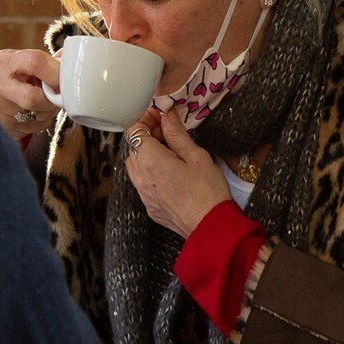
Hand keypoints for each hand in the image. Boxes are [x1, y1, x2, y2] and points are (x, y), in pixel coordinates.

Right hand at [0, 47, 62, 138]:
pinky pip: (32, 127)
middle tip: (57, 97)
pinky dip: (41, 122)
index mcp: (5, 60)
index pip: (35, 61)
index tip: (63, 81)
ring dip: (48, 111)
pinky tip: (36, 114)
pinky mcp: (2, 125)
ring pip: (34, 114)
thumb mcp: (25, 64)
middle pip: (32, 97)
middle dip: (50, 100)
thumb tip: (72, 61)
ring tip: (46, 104)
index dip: (55, 73)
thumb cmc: (16, 77)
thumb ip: (48, 62)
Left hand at [124, 108, 230, 238]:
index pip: (134, 130)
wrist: (210, 227)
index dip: (145, 119)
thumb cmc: (207, 191)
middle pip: (133, 148)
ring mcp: (144, 195)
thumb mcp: (195, 156)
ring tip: (170, 151)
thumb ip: (177, 134)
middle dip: (147, 135)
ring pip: (135, 166)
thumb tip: (167, 116)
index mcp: (150, 161)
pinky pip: (142, 183)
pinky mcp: (150, 207)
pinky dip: (150, 171)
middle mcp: (141, 178)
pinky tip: (170, 172)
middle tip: (168, 130)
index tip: (160, 115)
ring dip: (147, 154)